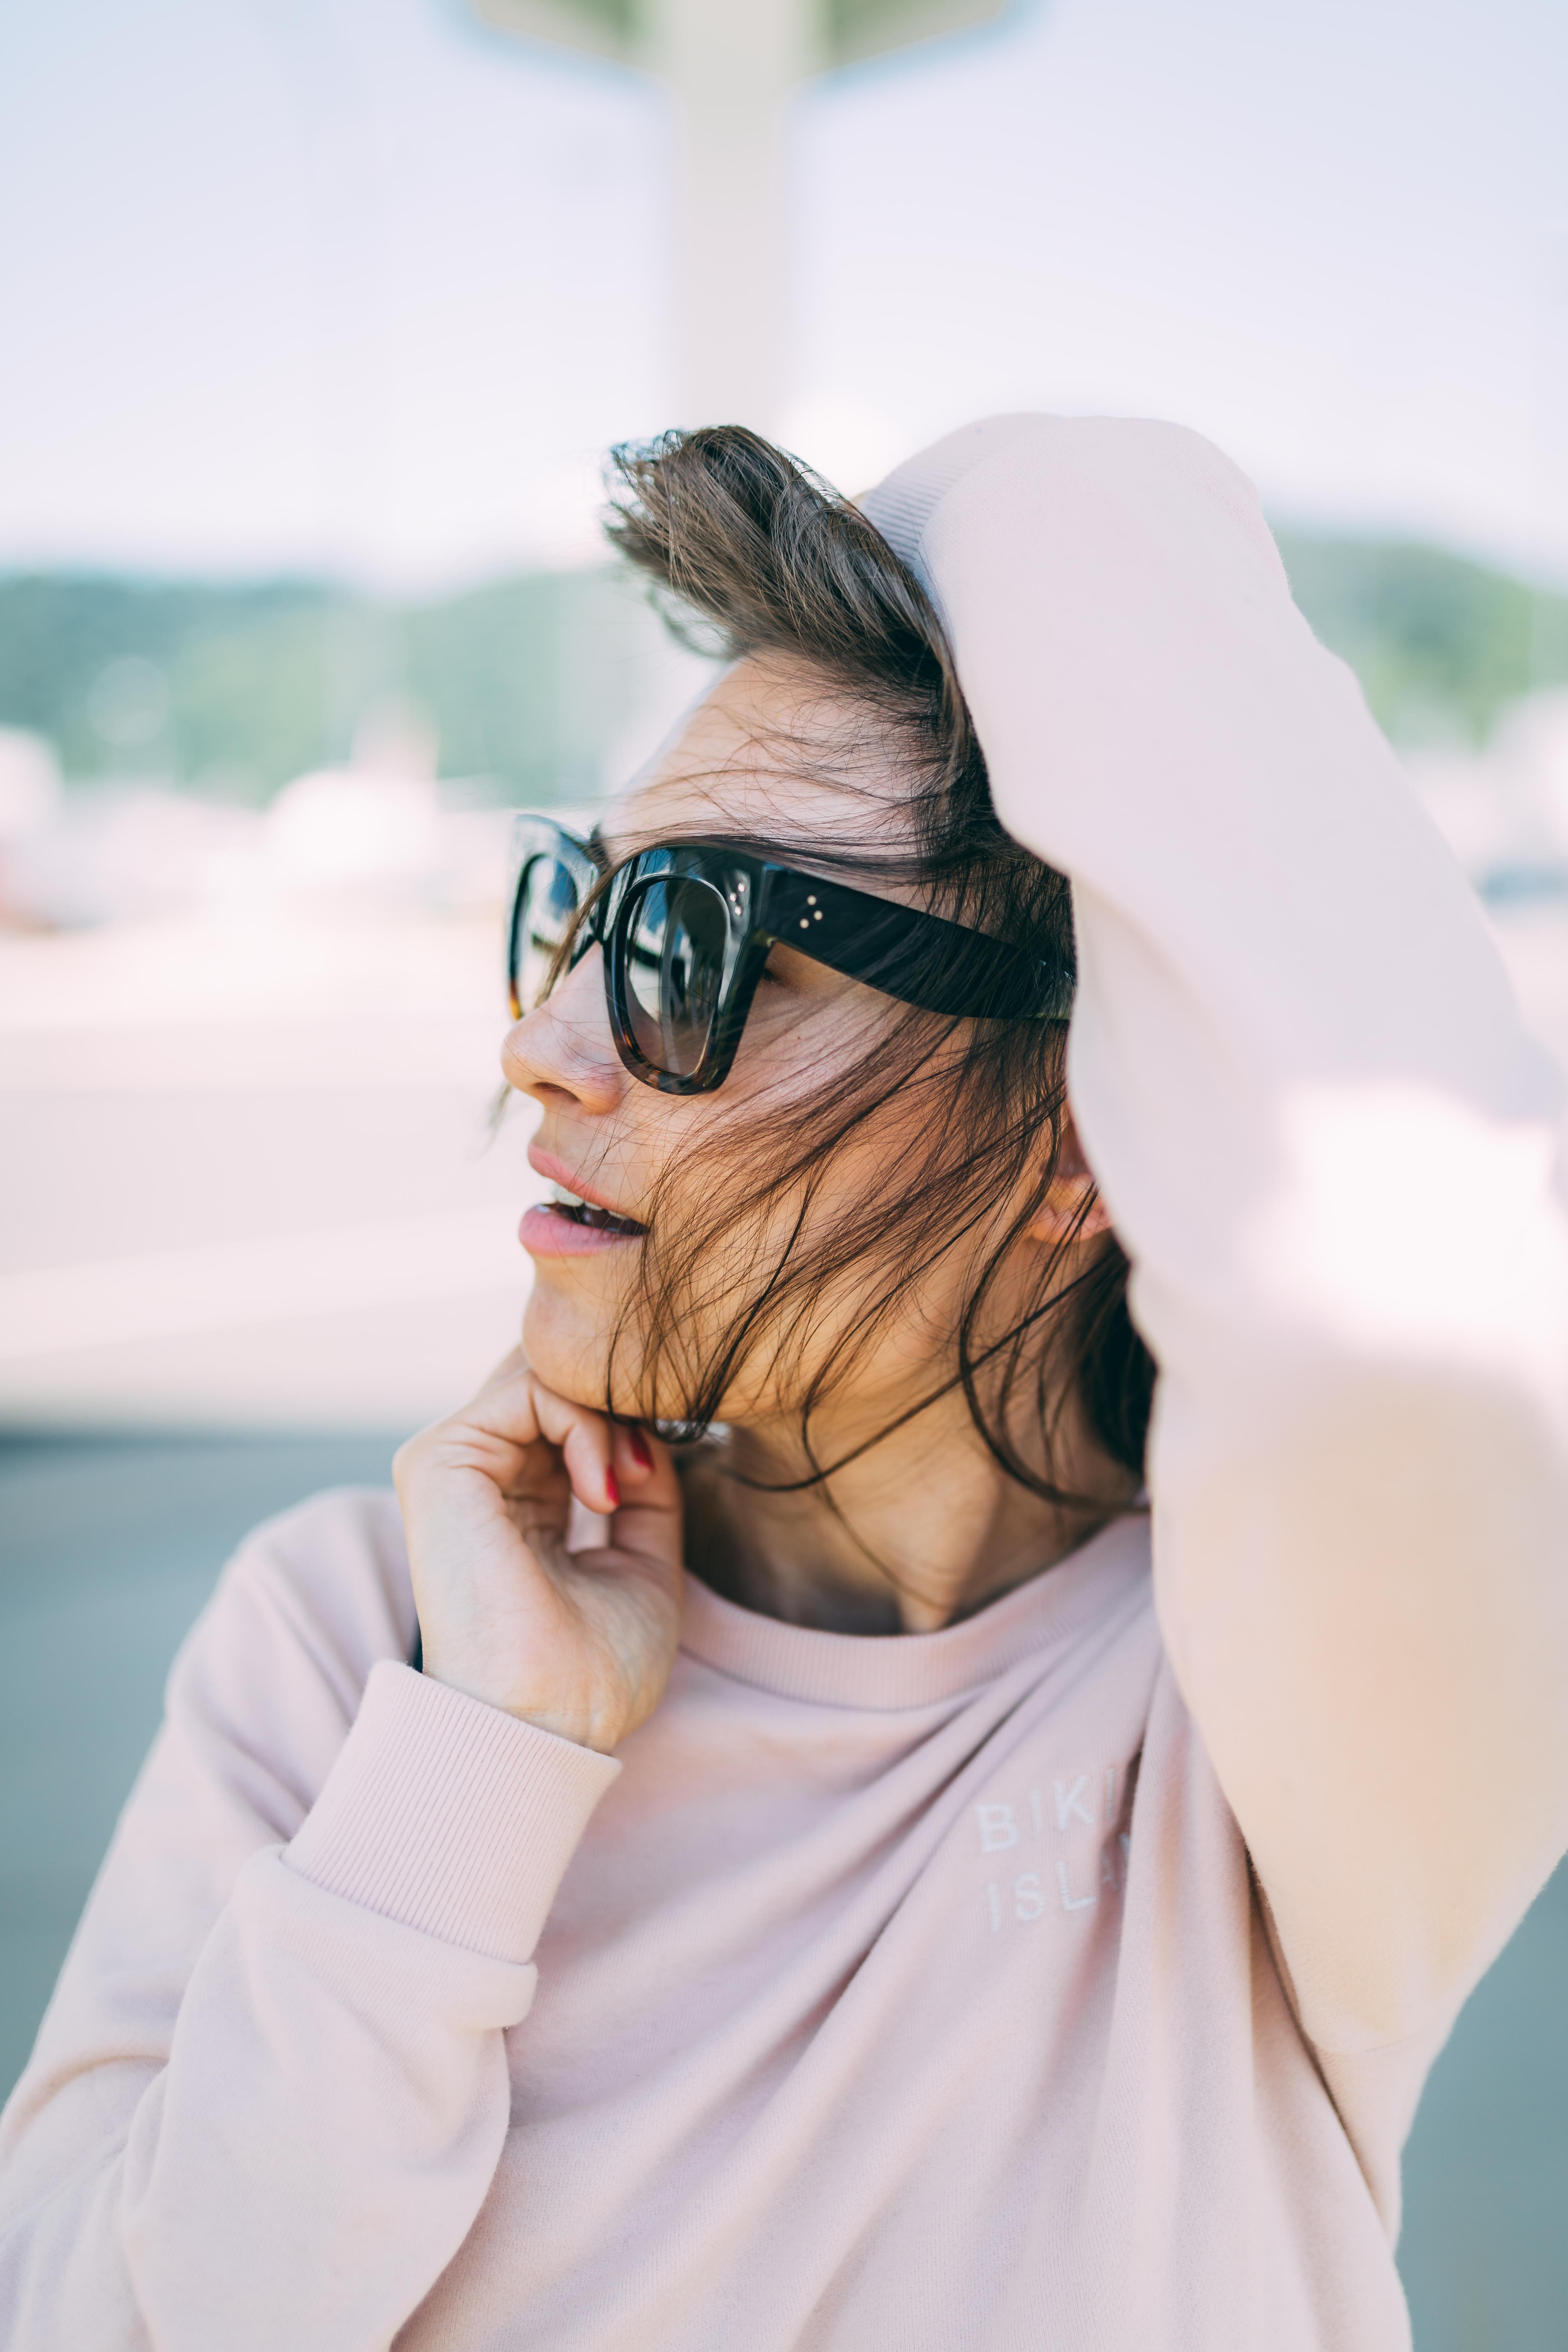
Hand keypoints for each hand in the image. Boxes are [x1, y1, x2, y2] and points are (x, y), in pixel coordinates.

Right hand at [392, 1349, 683, 1752]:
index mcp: (518, 1501)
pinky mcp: (439, 1461)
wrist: (551, 1724)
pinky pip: (529, 1389)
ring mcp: (454, 1465)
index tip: (661, 1471)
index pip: (568, 1408)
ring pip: (545, 1371)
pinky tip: (603, 1488)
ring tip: (628, 1483)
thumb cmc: (593, 1672)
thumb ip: (645, 1488)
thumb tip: (650, 1431)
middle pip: (553, 1375)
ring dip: (609, 1414)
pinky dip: (586, 1423)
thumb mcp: (643, 1561)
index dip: (628, 1416)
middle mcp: (479, 1477)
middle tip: (649, 1464)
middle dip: (619, 1401)